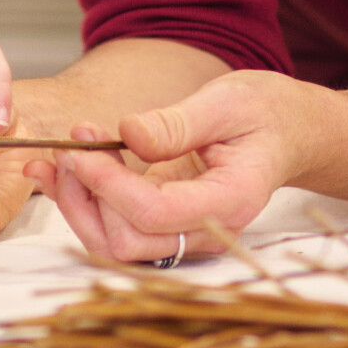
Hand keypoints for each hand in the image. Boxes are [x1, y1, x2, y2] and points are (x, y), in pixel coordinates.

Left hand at [37, 71, 312, 263]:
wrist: (289, 131)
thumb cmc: (265, 112)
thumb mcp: (227, 102)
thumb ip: (178, 123)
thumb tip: (127, 134)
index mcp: (230, 201)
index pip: (155, 212)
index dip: (108, 185)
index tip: (78, 148)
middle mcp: (208, 231)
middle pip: (127, 243)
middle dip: (87, 198)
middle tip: (69, 147)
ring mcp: (188, 235)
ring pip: (116, 245)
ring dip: (78, 205)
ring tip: (58, 157)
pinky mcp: (169, 226)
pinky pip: (120, 229)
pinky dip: (88, 203)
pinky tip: (70, 169)